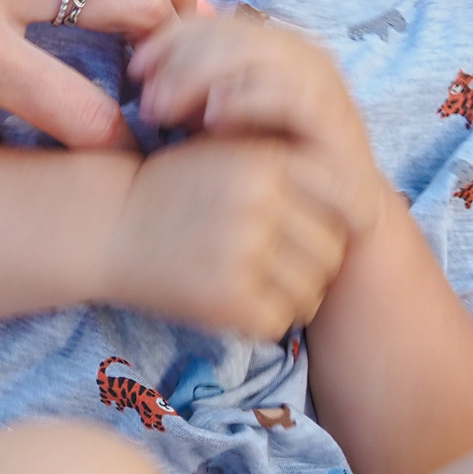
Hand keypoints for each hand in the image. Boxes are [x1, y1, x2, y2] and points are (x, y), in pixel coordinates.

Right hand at [102, 134, 364, 337]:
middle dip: (315, 262)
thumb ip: (287, 168)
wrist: (106, 223)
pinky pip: (279, 320)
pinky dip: (266, 320)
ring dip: (295, 296)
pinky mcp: (225, 295)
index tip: (352, 230)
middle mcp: (260, 200)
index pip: (344, 194)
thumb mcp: (229, 153)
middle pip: (332, 248)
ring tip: (261, 285)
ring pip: (311, 290)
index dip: (353, 217)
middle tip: (285, 264)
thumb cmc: (173, 189)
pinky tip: (240, 304)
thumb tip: (366, 202)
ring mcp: (243, 249)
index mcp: (266, 159)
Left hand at [131, 12, 386, 241]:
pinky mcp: (334, 117)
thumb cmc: (272, 174)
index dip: (170, 37)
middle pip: (230, 31)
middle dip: (179, 58)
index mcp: (273, 48)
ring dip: (202, 75)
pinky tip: (211, 117)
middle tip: (146, 98)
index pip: (215, 20)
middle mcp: (300, 55)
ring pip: (255, 53)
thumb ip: (193, 92)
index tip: (134, 69)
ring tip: (166, 109)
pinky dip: (247, 98)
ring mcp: (321, 83)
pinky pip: (287, 92)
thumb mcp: (223, 126)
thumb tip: (142, 62)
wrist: (338, 225)